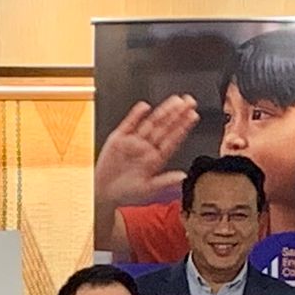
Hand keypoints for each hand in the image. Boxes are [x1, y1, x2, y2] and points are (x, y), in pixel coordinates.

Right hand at [93, 95, 198, 245]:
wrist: (102, 193)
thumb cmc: (125, 193)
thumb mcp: (147, 190)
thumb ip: (164, 181)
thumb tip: (182, 176)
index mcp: (156, 159)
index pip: (172, 139)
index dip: (183, 127)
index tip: (193, 116)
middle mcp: (146, 148)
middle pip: (165, 127)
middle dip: (177, 114)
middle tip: (190, 101)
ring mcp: (133, 142)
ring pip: (150, 123)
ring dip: (162, 112)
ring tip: (175, 101)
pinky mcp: (118, 139)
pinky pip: (129, 124)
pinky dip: (136, 115)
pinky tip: (144, 107)